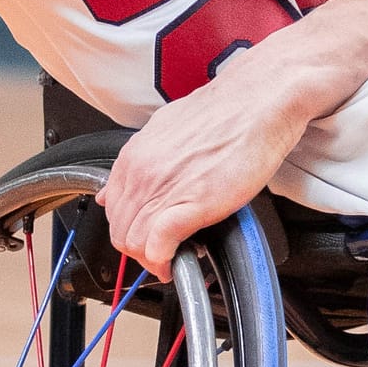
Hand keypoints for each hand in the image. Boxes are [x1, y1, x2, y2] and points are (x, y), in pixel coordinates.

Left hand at [97, 73, 303, 281]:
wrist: (256, 104)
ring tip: (172, 259)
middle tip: (161, 253)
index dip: (128, 229)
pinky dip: (163, 261)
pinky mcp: (191, 204)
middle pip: (120, 231)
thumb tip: (126, 176)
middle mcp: (142, 174)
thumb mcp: (165, 129)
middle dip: (138, 250)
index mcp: (134, 157)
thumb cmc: (223, 115)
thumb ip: (141, 157)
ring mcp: (164, 190)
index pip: (111, 210)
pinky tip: (176, 262)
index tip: (145, 236)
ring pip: (135, 244)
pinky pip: (159, 245)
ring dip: (152, 260)